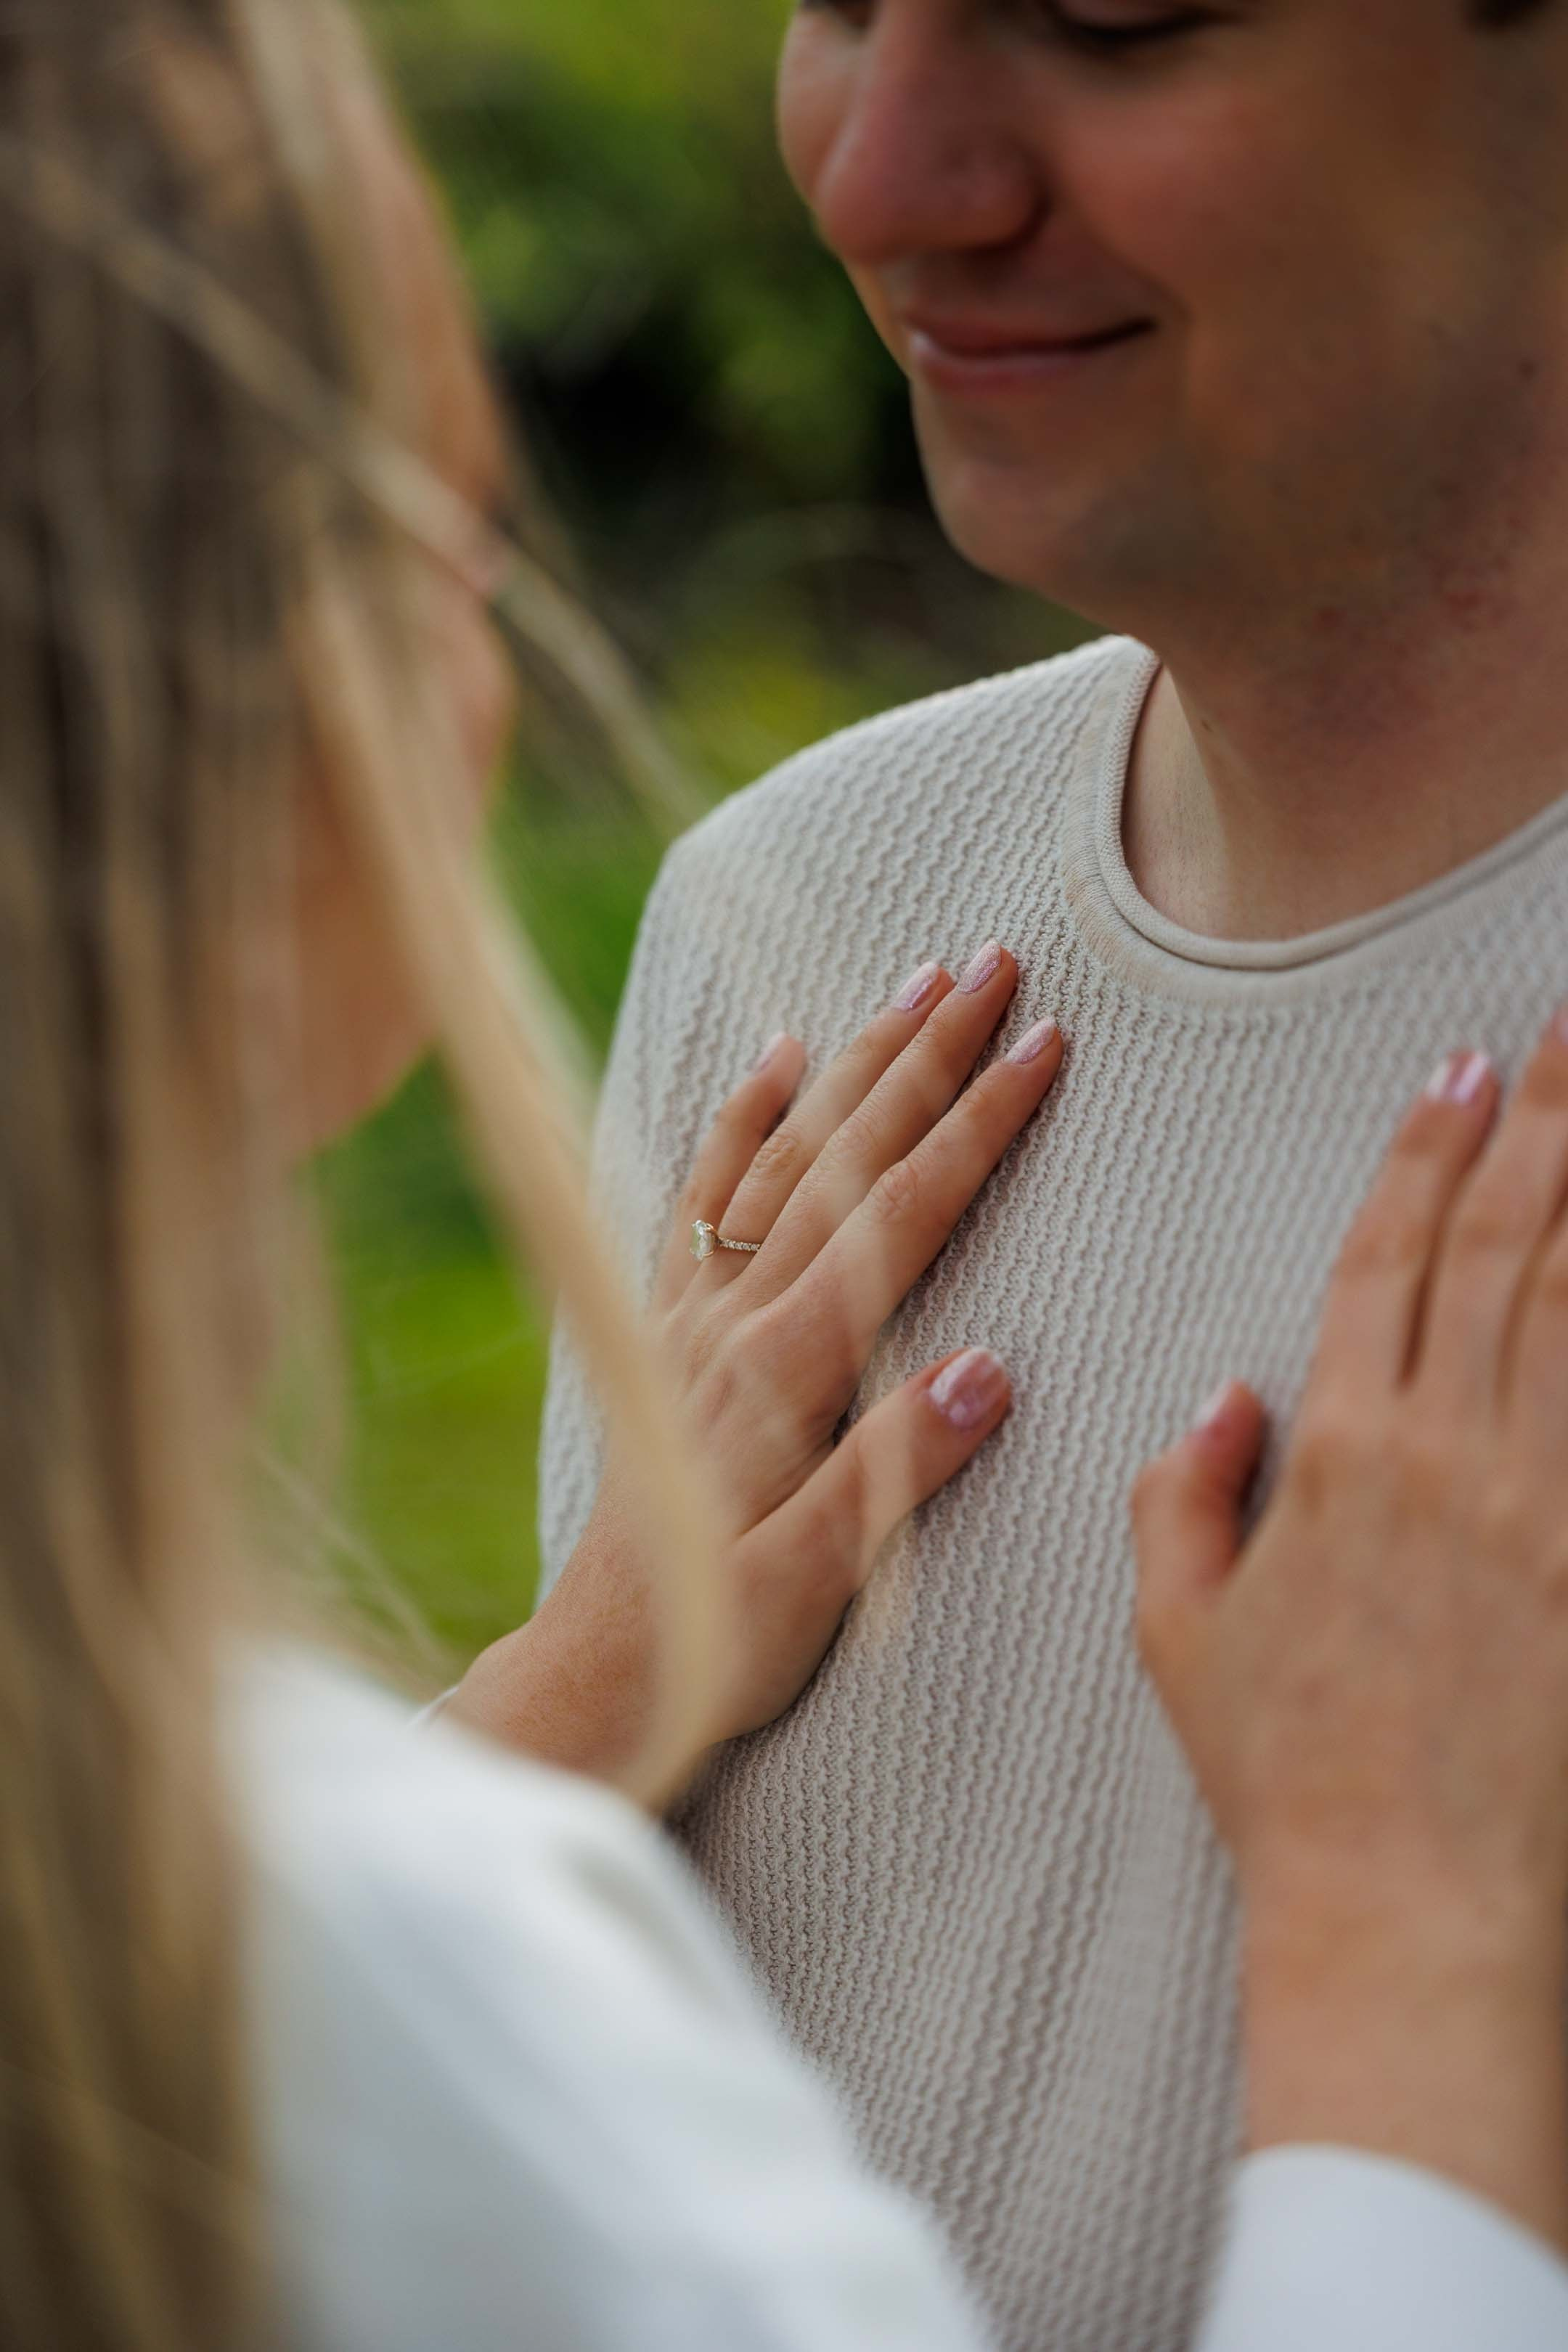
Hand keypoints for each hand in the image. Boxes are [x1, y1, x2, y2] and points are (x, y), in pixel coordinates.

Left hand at [454, 943, 1062, 1793]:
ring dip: (853, 1062)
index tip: (1043, 1042)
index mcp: (787, 1368)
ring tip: (914, 982)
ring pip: (783, 1153)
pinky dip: (738, 1116)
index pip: (903, 1215)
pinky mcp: (663, 1326)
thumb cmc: (717, 1636)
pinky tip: (773, 1056)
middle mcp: (735, 1317)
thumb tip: (991, 1369)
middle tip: (994, 961)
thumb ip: (897, 1474)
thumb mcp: (819, 1582)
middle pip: (848, 1154)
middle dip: (927, 1051)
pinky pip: (699, 1192)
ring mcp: (692, 1312)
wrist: (596, 1665)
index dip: (979, 1124)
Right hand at [1133, 1019, 1567, 2246]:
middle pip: (1499, 1252)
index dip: (1423, 1159)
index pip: (1385, 1263)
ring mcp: (1543, 1508)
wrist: (1409, 1906)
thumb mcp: (1177, 1634)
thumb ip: (1180, 1498)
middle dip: (1540, 1125)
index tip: (1458, 1075)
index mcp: (1339, 1458)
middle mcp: (1449, 1456)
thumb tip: (1225, 1398)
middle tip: (1567, 1030)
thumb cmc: (1286, 1775)